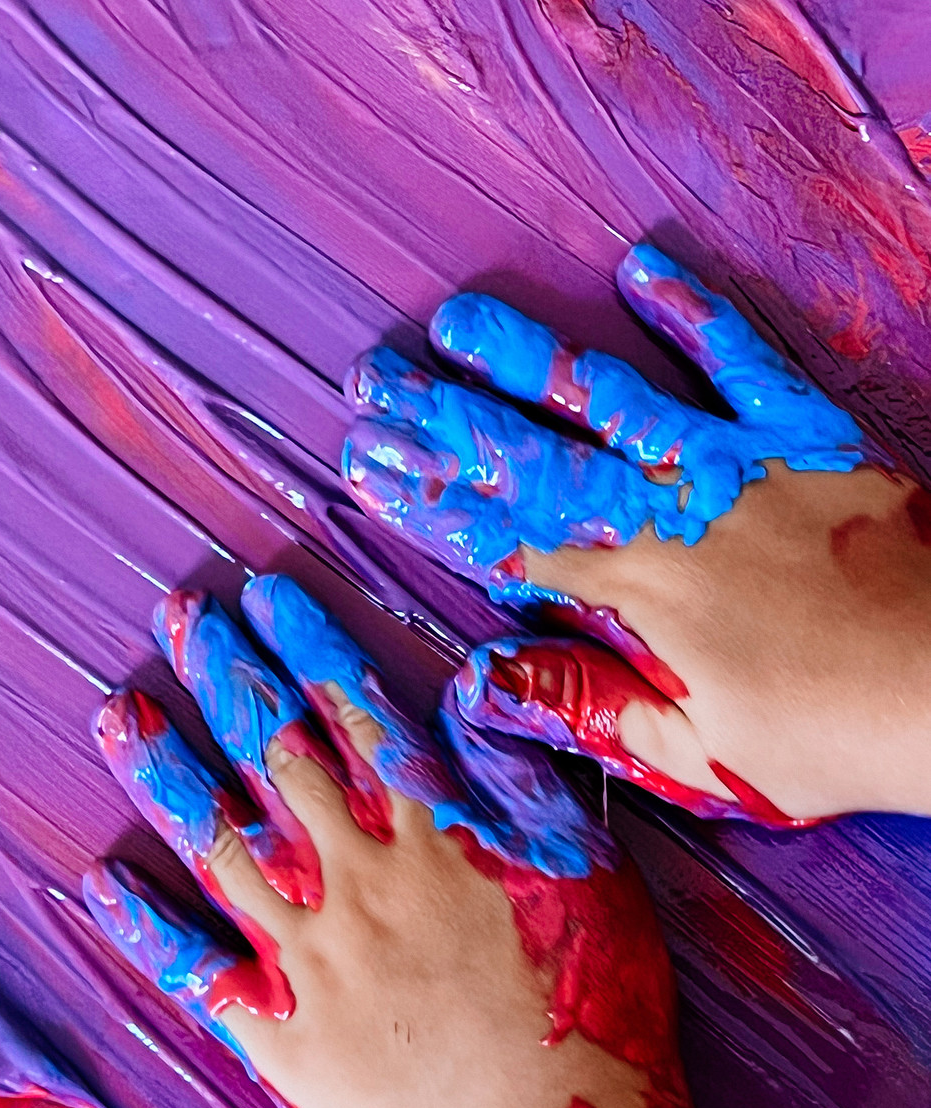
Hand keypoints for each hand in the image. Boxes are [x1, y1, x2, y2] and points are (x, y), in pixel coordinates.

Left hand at [87, 576, 696, 1107]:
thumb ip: (517, 775)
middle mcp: (355, 873)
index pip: (353, 713)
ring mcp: (309, 951)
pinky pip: (197, 967)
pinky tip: (103, 879)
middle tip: (181, 613)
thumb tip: (466, 693)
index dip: (306, 646)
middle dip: (227, 673)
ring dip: (169, 770)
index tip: (263, 594)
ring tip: (121, 713)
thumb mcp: (585, 863)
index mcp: (430, 830)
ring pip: (219, 839)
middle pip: (276, 753)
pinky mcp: (282, 1029)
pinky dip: (147, 924)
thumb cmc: (592, 1002)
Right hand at [343, 245, 930, 821]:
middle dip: (443, 417)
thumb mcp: (694, 754)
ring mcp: (733, 461)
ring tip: (460, 318)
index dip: (427, 497)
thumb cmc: (826, 732)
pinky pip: (738, 356)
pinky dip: (692, 311)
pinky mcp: (803, 432)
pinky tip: (642, 268)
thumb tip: (483, 680)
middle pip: (531, 453)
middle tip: (376, 380)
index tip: (367, 463)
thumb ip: (587, 709)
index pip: (501, 536)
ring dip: (528, 355)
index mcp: (632, 592)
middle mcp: (666, 511)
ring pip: (608, 393)